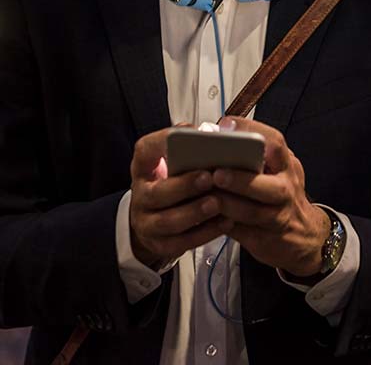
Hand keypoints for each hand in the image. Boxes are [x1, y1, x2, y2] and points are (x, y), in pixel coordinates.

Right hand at [130, 127, 232, 266]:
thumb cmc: (171, 181)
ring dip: (195, 212)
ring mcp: (146, 223)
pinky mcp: (159, 244)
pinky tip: (224, 222)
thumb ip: (186, 146)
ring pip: (168, 221)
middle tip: (208, 178)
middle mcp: (140, 195)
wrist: (153, 218)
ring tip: (217, 203)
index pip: (145, 150)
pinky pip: (181, 243)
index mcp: (143, 167)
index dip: (163, 142)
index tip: (185, 136)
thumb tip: (209, 131)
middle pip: (157, 192)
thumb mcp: (171, 161)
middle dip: (185, 185)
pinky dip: (205, 233)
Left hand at [211, 117, 330, 278]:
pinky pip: (242, 232)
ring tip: (207, 196)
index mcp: (286, 165)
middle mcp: (286, 189)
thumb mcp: (278, 170)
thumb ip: (255, 156)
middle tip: (217, 173)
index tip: (226, 127)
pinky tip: (208, 216)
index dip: (250, 132)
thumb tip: (215, 136)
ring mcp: (278, 216)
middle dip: (241, 179)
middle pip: (268, 185)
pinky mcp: (265, 239)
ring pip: (253, 212)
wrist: (306, 237)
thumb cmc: (282, 195)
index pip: (274, 143)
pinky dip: (223, 223)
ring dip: (227, 204)